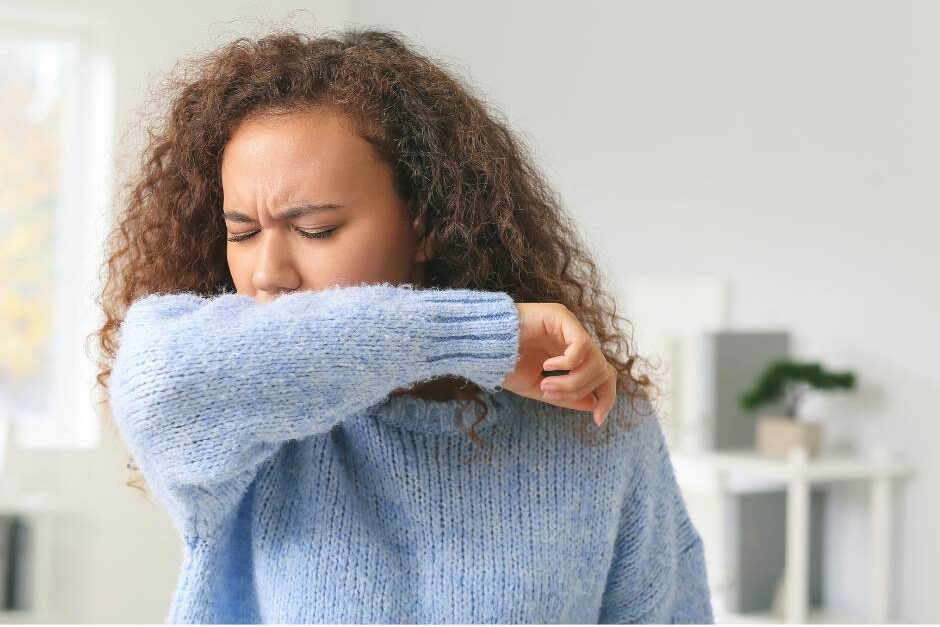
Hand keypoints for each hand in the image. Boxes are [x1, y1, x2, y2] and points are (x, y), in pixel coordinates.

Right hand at [500, 303, 616, 425]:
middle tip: (549, 395)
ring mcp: (569, 326)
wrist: (480, 345)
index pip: (602, 374)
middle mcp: (573, 338)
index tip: (598, 420)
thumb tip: (594, 405)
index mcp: (569, 354)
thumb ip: (566, 397)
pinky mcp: (561, 316)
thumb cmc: (504, 365)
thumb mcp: (539, 388)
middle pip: (602, 370)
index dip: (607, 397)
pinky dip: (567, 364)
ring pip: (595, 360)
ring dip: (571, 381)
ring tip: (545, 385)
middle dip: (579, 391)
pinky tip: (547, 366)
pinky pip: (581, 346)